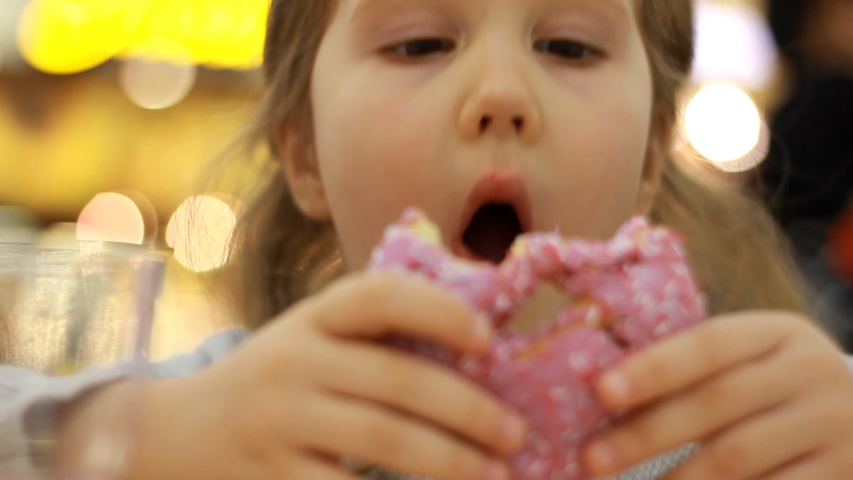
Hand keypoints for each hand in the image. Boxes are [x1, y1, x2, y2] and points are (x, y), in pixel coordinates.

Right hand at [65, 273, 525, 479]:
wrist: (176, 434)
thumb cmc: (274, 381)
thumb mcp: (309, 341)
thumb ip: (373, 338)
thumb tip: (482, 343)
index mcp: (311, 319)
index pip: (378, 295)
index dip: (439, 310)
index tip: (489, 338)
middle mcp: (293, 361)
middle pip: (396, 379)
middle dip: (467, 408)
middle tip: (515, 433)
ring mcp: (278, 422)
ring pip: (381, 441)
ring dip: (448, 461)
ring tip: (494, 475)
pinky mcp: (270, 478)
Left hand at [582, 311, 852, 478]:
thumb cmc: (774, 387)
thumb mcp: (750, 361)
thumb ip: (693, 372)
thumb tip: (602, 397)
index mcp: (778, 332)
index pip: (709, 344)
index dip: (653, 368)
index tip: (602, 391)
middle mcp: (811, 372)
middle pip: (717, 403)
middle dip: (647, 433)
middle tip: (592, 458)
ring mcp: (834, 426)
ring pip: (739, 457)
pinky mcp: (842, 474)